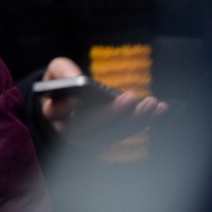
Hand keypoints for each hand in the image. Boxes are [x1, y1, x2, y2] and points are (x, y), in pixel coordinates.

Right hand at [39, 57, 168, 147]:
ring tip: (153, 103)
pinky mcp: (107, 141)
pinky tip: (160, 109)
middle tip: (131, 97)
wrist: (70, 100)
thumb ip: (63, 70)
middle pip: (88, 126)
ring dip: (135, 120)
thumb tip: (78, 79)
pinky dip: (144, 122)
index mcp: (52, 112)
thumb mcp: (57, 70)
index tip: (78, 97)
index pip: (56, 112)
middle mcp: (67, 131)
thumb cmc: (64, 82)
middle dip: (112, 112)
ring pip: (111, 133)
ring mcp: (88, 139)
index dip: (65, 107)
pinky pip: (126, 134)